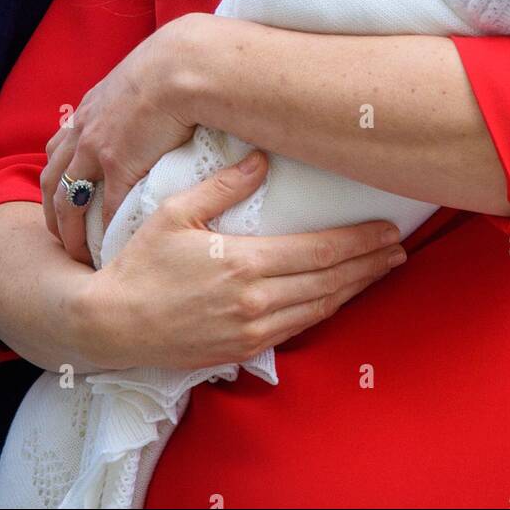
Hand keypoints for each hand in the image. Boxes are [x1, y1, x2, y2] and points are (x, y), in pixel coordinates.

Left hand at [40, 18, 205, 265]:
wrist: (183, 65)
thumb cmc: (177, 63)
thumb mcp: (146, 73)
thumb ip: (145, 91)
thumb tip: (164, 97)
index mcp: (91, 108)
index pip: (61, 145)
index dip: (59, 172)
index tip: (65, 194)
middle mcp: (84, 129)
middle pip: (51, 177)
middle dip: (51, 209)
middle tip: (60, 234)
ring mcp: (95, 149)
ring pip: (67, 199)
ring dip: (68, 229)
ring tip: (77, 253)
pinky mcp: (118, 166)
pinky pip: (105, 209)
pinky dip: (104, 232)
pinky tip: (110, 248)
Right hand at [77, 153, 407, 370]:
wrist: (109, 324)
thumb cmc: (139, 263)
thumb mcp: (175, 212)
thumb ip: (221, 185)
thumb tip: (260, 158)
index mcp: (244, 264)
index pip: (320, 252)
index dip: (359, 242)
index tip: (389, 229)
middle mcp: (255, 301)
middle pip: (331, 282)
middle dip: (370, 264)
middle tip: (400, 248)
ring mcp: (251, 330)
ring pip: (320, 308)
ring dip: (356, 288)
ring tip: (383, 269)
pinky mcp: (243, 350)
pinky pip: (298, 328)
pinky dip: (327, 310)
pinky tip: (341, 296)